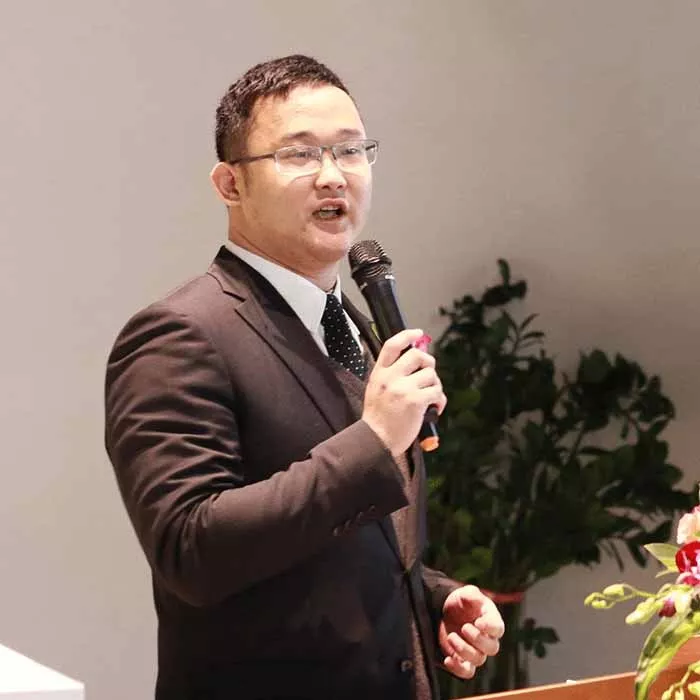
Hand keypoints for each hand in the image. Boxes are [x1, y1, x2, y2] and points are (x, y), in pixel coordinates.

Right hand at [362, 328, 446, 457]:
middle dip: (428, 363)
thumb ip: (391, 374)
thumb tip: (415, 360)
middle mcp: (390, 377)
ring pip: (431, 374)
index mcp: (379, 373)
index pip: (392, 345)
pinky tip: (434, 408)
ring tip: (430, 397)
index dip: (407, 335)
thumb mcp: (376, 389)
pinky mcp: (415, 401)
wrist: (375, 440)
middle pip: (418, 355)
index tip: (418, 333)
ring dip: (435, 385)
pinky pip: (436, 392)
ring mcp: (402, 388)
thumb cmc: (378, 418)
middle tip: (428, 375)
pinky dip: (439, 400)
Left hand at [438, 585, 504, 678]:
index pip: (498, 628)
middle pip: (492, 648)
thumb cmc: (460, 602)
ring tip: (451, 637)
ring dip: (464, 650)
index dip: (490, 628)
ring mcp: (476, 651)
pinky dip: (458, 668)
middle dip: (477, 639)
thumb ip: (471, 594)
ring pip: (478, 660)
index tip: (478, 623)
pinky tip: (448, 659)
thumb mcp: (465, 593)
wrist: (445, 611)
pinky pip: (466, 672)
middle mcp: (487, 639)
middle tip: (464, 627)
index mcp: (491, 621)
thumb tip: (474, 597)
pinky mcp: (463, 660)